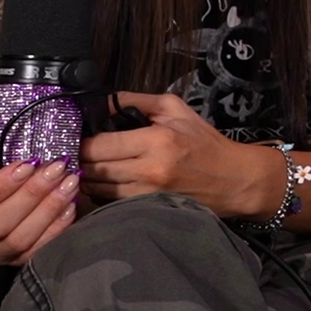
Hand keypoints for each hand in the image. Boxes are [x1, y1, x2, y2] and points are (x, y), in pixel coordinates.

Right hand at [0, 134, 77, 264]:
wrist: (0, 181)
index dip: (0, 188)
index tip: (29, 163)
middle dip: (31, 195)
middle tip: (58, 168)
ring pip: (19, 240)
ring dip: (49, 209)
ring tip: (70, 182)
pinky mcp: (15, 262)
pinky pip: (37, 251)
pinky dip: (56, 228)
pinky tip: (70, 204)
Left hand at [78, 92, 281, 218]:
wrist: (233, 180)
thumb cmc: (205, 143)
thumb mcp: (177, 110)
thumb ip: (137, 101)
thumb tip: (103, 101)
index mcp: (156, 140)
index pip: (100, 144)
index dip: (82, 141)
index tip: (78, 137)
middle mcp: (148, 169)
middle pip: (93, 168)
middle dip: (81, 160)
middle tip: (77, 153)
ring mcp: (146, 194)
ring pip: (97, 189)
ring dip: (87, 179)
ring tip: (88, 168)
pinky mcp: (146, 210)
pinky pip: (109, 203)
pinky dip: (100, 194)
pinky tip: (102, 185)